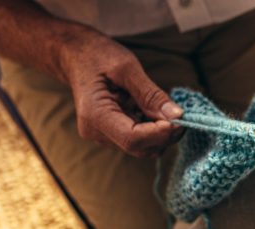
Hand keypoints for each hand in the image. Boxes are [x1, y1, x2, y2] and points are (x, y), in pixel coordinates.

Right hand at [60, 33, 182, 157]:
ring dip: (160, 134)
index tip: (180, 119)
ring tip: (165, 110)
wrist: (74, 55)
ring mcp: (101, 136)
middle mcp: (96, 132)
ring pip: (141, 147)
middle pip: (139, 148)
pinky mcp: (109, 135)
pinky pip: (137, 140)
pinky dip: (151, 130)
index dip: (160, 134)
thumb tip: (176, 116)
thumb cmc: (97, 56)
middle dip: (164, 135)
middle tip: (180, 115)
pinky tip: (153, 112)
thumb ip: (151, 94)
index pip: (133, 139)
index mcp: (95, 115)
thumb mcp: (127, 68)